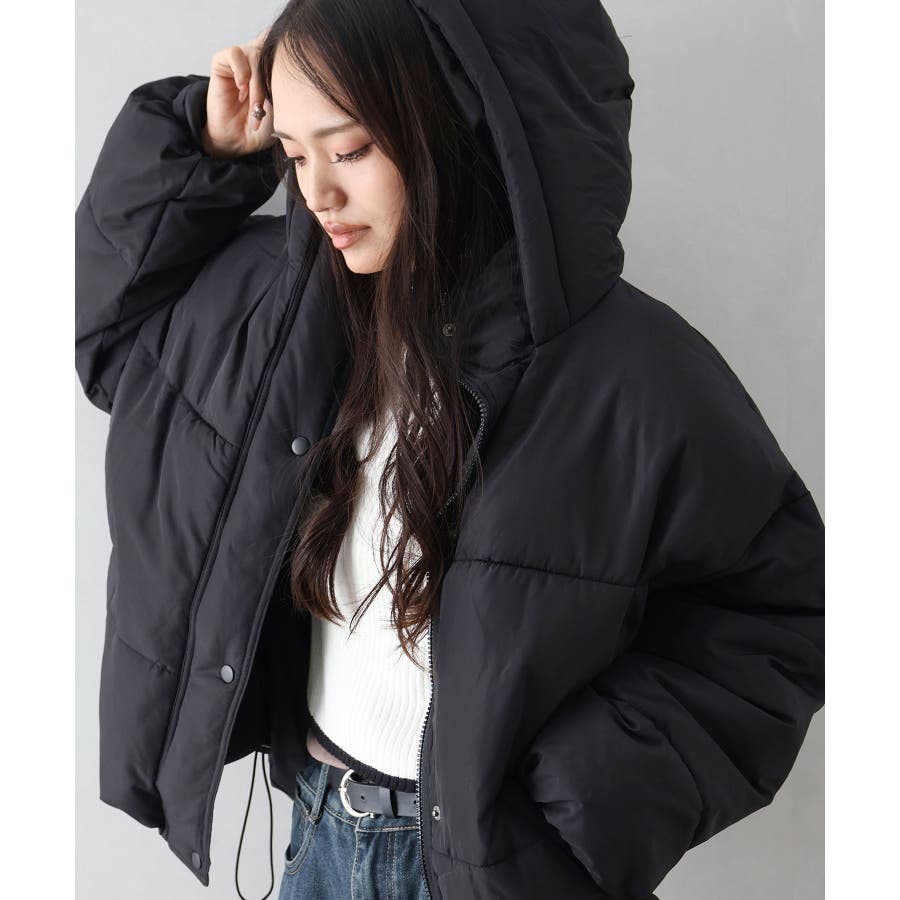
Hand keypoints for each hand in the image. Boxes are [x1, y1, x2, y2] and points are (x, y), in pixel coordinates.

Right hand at [202, 28, 275, 158]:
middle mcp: (257, 62)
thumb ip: (288, 85)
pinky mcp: (221, 63)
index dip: (286, 70)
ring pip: (254, 54)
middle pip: (270, 54)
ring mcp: (240, 61)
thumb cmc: (263, 127)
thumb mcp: (284, 107)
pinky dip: (241, 71)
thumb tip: (295, 68)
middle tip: (266, 109)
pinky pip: (234, 53)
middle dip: (270, 84)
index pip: (284, 53)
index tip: (285, 99)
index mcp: (274, 68)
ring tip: (254, 106)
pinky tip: (241, 90)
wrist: (241, 141)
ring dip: (257, 82)